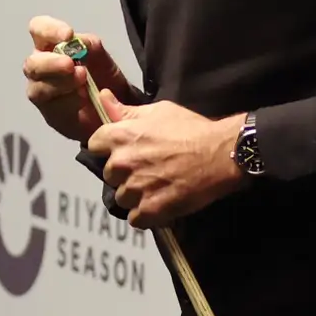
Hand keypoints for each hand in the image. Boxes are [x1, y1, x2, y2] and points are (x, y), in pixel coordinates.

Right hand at [24, 16, 134, 144]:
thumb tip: (75, 42)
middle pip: (32, 63)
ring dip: (60, 82)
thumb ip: (87, 45)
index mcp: (49, 45)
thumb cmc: (101, 75)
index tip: (68, 35)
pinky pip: (52, 107)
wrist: (115, 105)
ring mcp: (41, 91)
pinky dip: (68, 100)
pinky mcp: (50, 112)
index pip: (38, 29)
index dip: (48, 30)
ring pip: (37, 87)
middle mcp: (40, 66)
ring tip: (83, 81)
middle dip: (51, 63)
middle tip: (70, 65)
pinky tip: (82, 99)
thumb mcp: (99, 54)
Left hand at [89, 99, 245, 228]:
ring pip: (122, 197)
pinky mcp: (149, 210)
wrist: (221, 154)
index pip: (94, 145)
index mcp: (120, 136)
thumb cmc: (191, 129)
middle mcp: (121, 163)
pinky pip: (135, 218)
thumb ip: (125, 110)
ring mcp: (134, 188)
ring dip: (136, 195)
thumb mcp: (158, 111)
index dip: (108, 148)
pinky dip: (147, 214)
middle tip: (148, 169)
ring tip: (157, 187)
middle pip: (108, 174)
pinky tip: (161, 203)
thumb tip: (101, 97)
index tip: (125, 150)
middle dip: (124, 173)